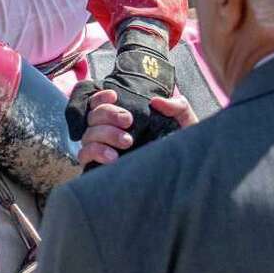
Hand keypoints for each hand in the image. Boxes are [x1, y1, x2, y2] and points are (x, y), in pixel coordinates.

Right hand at [77, 88, 197, 167]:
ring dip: (105, 134)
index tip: (116, 97)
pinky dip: (95, 152)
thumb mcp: (186, 123)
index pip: (101, 102)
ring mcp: (104, 150)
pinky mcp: (100, 168)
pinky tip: (113, 157)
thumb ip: (177, 106)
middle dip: (108, 114)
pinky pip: (84, 155)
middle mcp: (110, 133)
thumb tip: (155, 102)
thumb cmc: (184, 150)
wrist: (189, 176)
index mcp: (125, 120)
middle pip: (93, 116)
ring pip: (88, 135)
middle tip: (128, 121)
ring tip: (127, 141)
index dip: (101, 97)